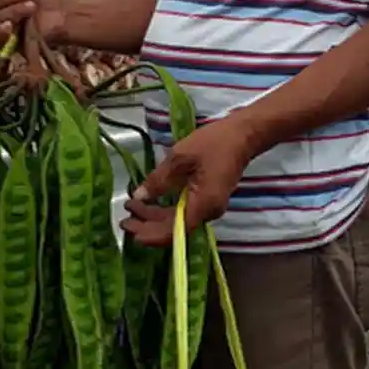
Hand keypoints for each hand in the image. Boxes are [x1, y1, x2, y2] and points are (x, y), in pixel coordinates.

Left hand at [121, 120, 255, 247]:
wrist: (243, 134)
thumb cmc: (214, 143)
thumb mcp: (180, 158)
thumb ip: (158, 180)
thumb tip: (139, 197)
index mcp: (203, 205)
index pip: (173, 232)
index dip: (149, 234)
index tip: (129, 226)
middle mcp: (208, 212)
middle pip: (175, 229)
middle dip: (148, 225)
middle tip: (125, 217)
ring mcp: (210, 207)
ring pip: (179, 221)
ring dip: (156, 217)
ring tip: (134, 207)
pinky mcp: (210, 200)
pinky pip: (185, 212)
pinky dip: (167, 210)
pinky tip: (152, 203)